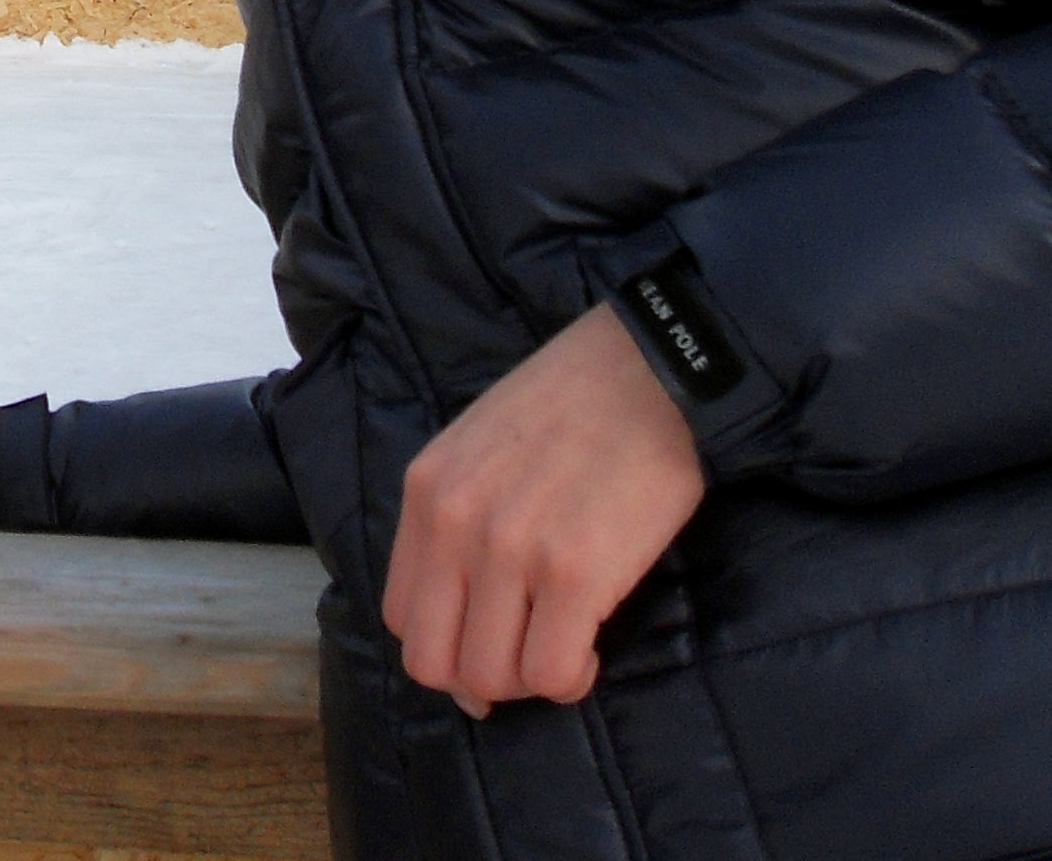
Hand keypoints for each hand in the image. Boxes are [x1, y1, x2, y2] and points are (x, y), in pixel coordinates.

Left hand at [381, 304, 704, 716]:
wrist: (651, 371)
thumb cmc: (574, 408)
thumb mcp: (478, 448)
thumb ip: (458, 520)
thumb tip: (464, 618)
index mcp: (427, 492)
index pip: (400, 615)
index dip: (445, 648)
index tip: (489, 643)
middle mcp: (454, 524)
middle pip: (432, 660)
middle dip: (479, 679)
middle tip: (527, 656)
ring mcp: (510, 549)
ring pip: (488, 677)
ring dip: (528, 680)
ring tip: (565, 645)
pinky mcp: (575, 572)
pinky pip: (550, 672)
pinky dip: (570, 679)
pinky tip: (590, 646)